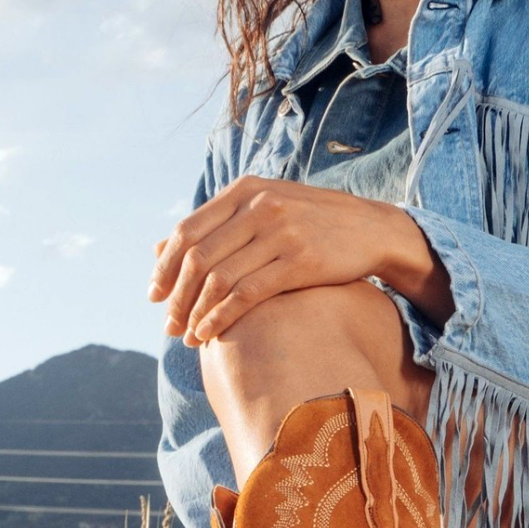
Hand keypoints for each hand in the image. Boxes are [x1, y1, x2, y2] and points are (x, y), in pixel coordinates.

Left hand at [147, 176, 400, 345]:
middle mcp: (259, 206)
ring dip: (196, 312)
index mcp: (245, 191)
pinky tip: (210, 334)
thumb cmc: (313, 224)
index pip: (187, 231)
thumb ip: (219, 224)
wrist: (373, 229)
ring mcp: (280, 233)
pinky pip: (247, 295)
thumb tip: (160, 247)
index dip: (165, 266)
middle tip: (169, 325)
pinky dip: (221, 317)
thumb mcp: (266, 209)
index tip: (154, 295)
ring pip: (219, 278)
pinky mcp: (300, 261)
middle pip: (198, 257)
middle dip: (177, 296)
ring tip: (187, 336)